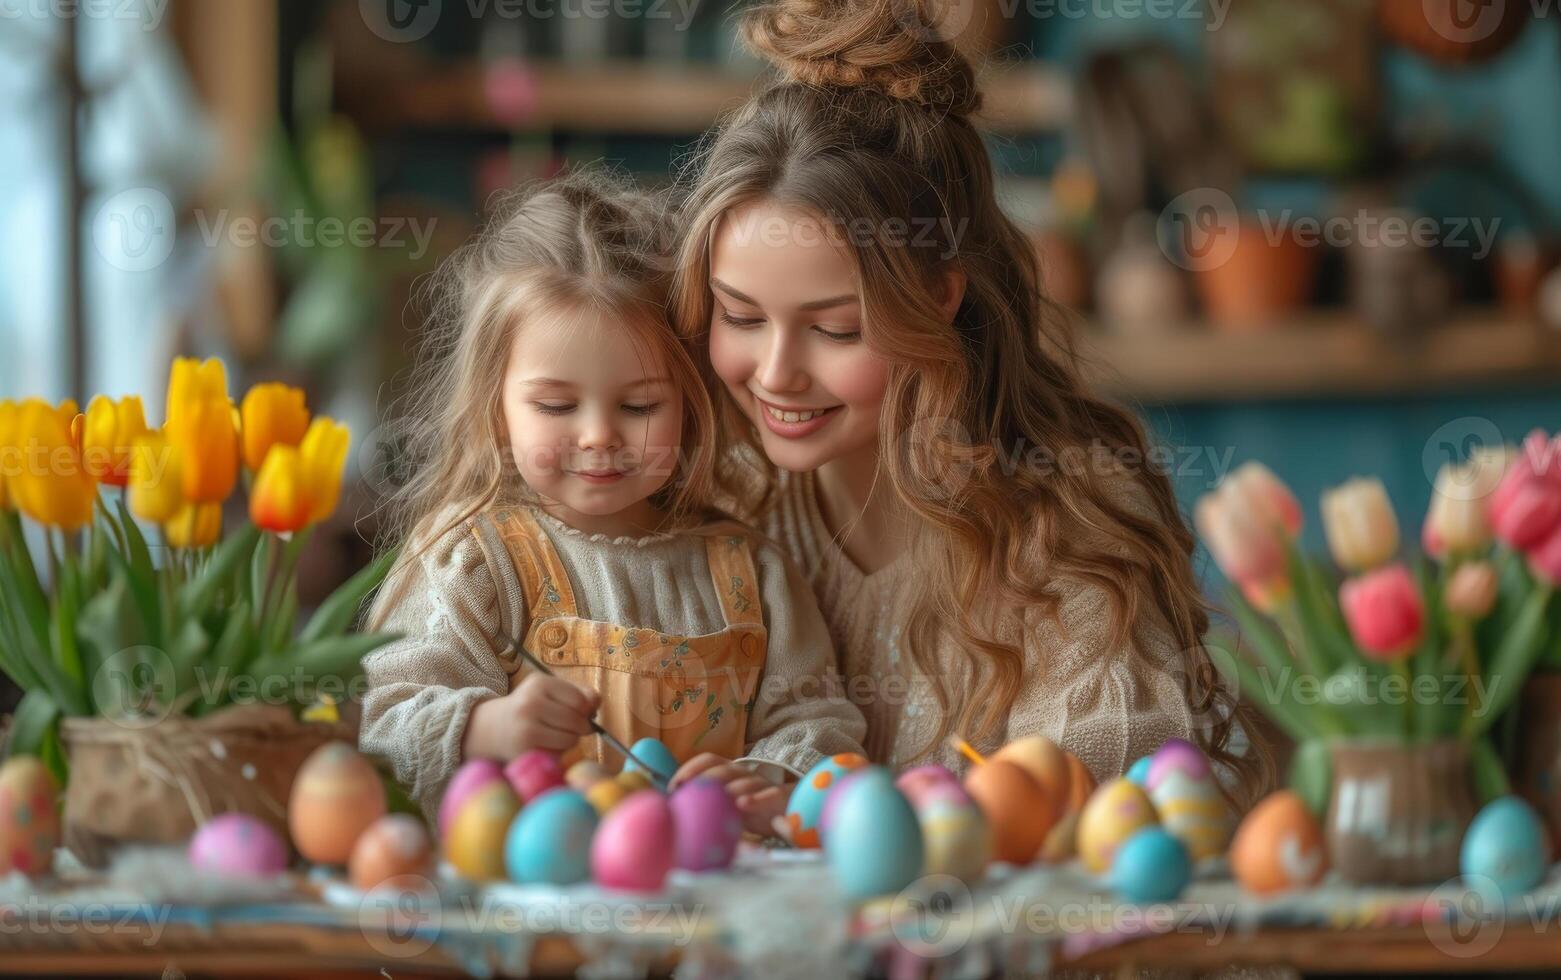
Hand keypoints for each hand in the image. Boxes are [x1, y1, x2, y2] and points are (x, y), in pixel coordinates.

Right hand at [463, 673, 599, 759]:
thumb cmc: (530, 707)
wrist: (492, 727)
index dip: (586, 710)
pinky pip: (558, 754)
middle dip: (581, 727)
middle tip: (570, 727)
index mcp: (540, 683)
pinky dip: (559, 752)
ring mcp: (527, 728)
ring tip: (557, 736)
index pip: (581, 700)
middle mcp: (531, 703)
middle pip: (578, 721)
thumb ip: (579, 693)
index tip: (580, 712)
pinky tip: (546, 745)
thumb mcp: (550, 691)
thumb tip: (596, 703)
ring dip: (571, 741)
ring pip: (571, 740)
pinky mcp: (525, 750)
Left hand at [672, 753, 789, 836]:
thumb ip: (707, 802)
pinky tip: (742, 805)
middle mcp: (745, 774)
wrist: (789, 814)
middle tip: (689, 794)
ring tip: (713, 800)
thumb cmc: (751, 810)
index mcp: (730, 772)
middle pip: (724, 769)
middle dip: (704, 779)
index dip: (691, 768)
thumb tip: (673, 807)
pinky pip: (768, 795)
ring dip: (728, 789)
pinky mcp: (779, 798)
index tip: (675, 786)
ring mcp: (762, 785)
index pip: (709, 760)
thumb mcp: (727, 805)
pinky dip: (755, 799)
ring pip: (744, 781)